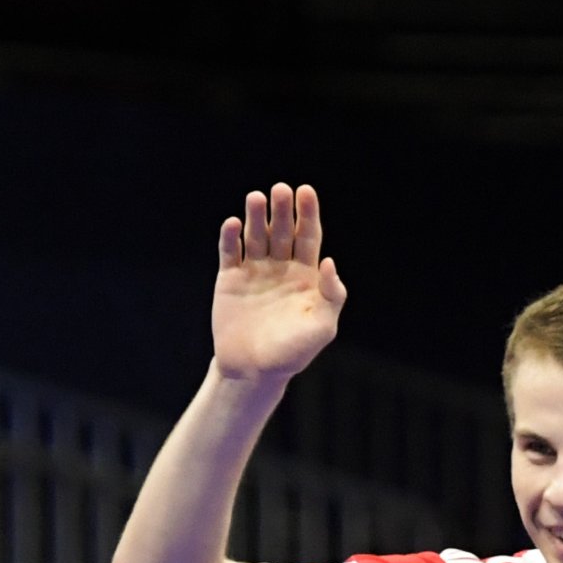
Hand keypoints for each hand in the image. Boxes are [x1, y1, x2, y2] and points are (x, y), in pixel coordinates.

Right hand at [211, 184, 347, 383]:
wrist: (253, 371)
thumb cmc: (292, 352)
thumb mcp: (322, 327)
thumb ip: (331, 295)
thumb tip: (329, 261)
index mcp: (306, 275)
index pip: (308, 235)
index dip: (307, 213)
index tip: (305, 192)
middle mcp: (280, 267)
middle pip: (282, 230)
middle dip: (282, 209)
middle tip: (280, 190)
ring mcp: (254, 271)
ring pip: (256, 235)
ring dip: (256, 216)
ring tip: (256, 198)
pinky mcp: (230, 279)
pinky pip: (230, 252)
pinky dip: (231, 237)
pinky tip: (234, 224)